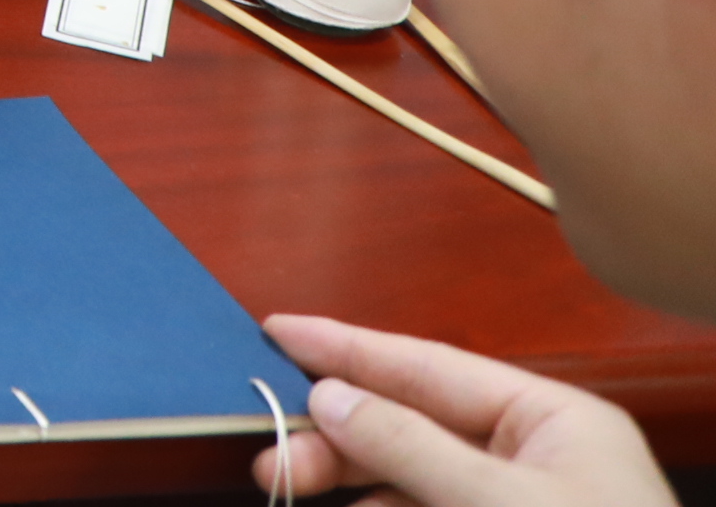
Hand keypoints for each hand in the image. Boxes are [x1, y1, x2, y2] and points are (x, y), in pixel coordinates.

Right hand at [251, 316, 669, 505]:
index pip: (432, 367)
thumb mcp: (498, 504)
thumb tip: (328, 396)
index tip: (273, 333)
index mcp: (554, 422)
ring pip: (412, 477)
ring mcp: (519, 506)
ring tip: (283, 486)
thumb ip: (410, 446)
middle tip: (269, 454)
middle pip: (414, 425)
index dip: (348, 347)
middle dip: (337, 435)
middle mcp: (535, 458)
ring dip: (349, 479)